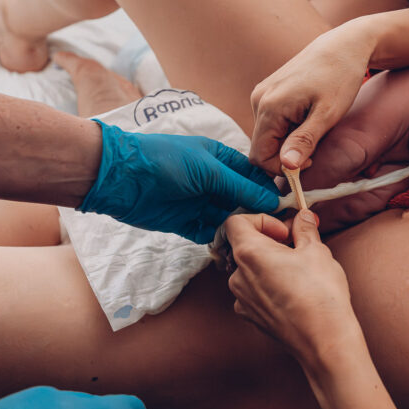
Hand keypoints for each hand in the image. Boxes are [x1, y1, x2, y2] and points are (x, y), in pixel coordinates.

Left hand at [79, 121, 279, 242]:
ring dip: (242, 229)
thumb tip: (272, 199)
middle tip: (277, 230)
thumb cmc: (165, 162)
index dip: (270, 190)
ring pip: (231, 219)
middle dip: (259, 213)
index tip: (288, 206)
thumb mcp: (209, 169)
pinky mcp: (188, 223)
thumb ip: (240, 186)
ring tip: (257, 241)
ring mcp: (201, 203)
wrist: (120, 178)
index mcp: (221, 160)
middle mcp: (214, 181)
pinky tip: (233, 248)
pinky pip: (212, 234)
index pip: (254, 176)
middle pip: (245, 200)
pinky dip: (222, 241)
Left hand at [226, 211, 360, 360]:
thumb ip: (305, 229)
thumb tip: (303, 217)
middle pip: (244, 246)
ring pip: (249, 270)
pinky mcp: (251, 316)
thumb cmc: (320, 293)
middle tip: (296, 247)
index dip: (262, 220)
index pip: (236, 222)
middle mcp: (238, 276)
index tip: (284, 231)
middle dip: (269, 242)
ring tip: (297, 271)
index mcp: (249, 253)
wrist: (323, 339)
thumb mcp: (316, 251)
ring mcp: (242, 299)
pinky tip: (292, 292)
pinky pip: (253, 292)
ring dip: (269, 264)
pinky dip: (268, 286)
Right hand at [250, 27, 371, 174]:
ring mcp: (261, 94)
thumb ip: (305, 141)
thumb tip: (287, 166)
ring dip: (288, 141)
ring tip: (315, 127)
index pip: (259, 157)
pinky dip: (288, 128)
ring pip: (266, 135)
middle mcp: (258, 99)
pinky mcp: (268, 91)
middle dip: (286, 154)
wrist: (343, 47)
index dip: (282, 168)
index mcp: (269, 106)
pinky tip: (308, 118)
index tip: (310, 160)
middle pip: (261, 147)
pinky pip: (271, 122)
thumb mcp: (328, 114)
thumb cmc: (340, 77)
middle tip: (316, 146)